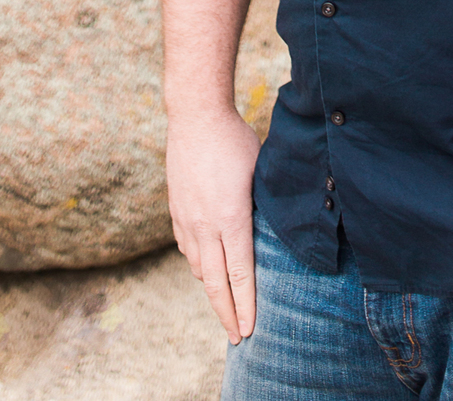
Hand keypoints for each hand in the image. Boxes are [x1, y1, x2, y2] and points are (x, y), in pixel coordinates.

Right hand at [166, 105, 261, 342]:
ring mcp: (187, 217)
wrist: (194, 114)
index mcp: (231, 220)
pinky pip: (187, 246)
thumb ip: (262, 209)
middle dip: (227, 314)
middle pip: (215, 282)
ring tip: (224, 305)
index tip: (250, 331)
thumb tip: (276, 232)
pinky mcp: (176, 207)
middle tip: (237, 338)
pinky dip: (198, 263)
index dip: (246, 308)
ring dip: (212, 288)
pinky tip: (206, 267)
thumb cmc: (235, 140)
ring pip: (198, 266)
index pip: (241, 277)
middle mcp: (205, 224)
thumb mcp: (259, 175)